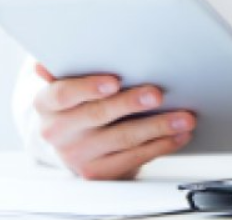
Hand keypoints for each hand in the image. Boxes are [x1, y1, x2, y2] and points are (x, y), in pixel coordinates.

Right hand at [32, 63, 195, 179]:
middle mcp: (57, 131)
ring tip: (184, 117)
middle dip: (131, 103)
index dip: (88, 87)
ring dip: (158, 126)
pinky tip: (179, 135)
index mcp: (47, 103)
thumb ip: (75, 66)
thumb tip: (55, 57)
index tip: (114, 81)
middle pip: (97, 115)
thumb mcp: (72, 82)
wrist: (77, 142)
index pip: (63, 94)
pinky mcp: (97, 173)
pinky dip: (160, 145)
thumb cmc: (81, 101)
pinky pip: (133, 158)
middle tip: (157, 94)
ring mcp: (77, 155)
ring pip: (122, 138)